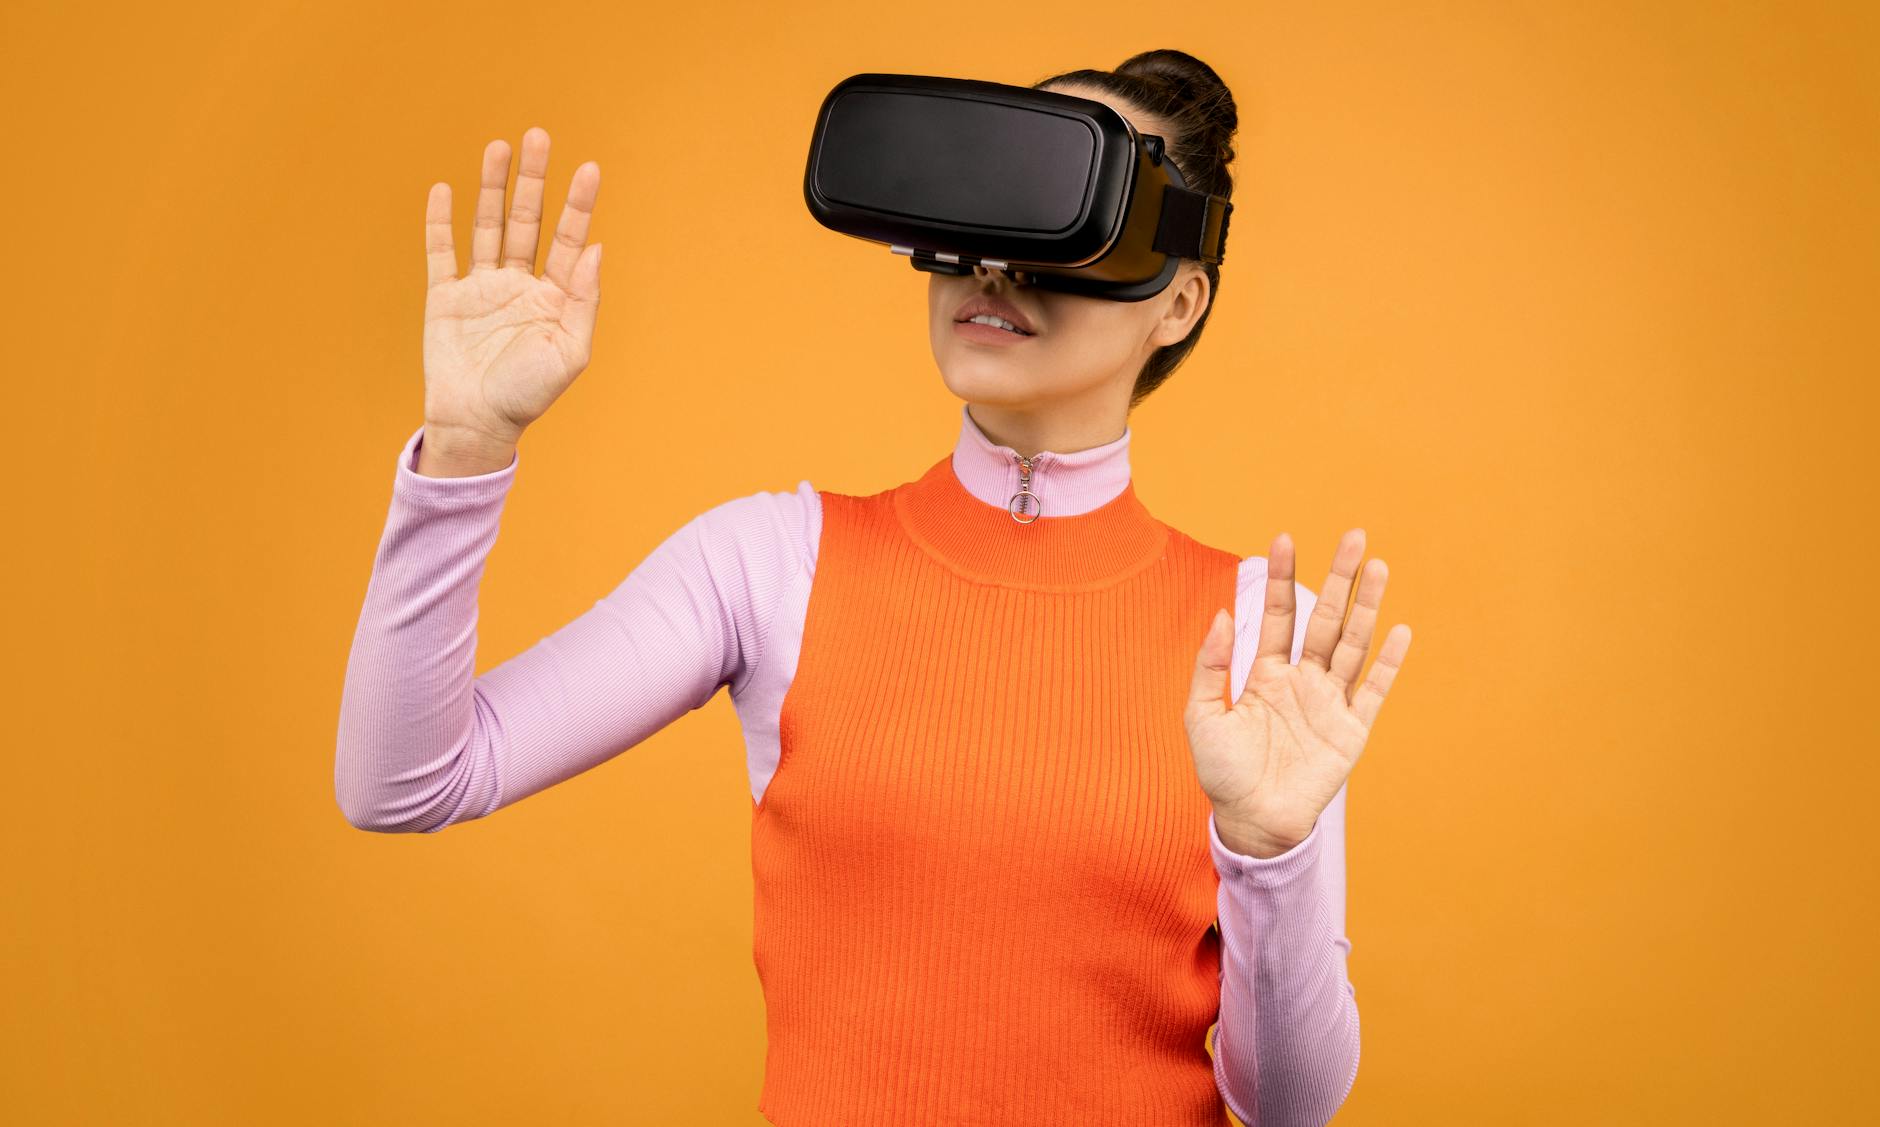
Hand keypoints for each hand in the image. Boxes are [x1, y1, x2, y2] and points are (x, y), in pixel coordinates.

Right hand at [421, 127, 603, 453]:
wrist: (477, 423)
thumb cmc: (528, 395)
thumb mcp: (570, 352)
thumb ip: (583, 299)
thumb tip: (595, 248)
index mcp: (555, 297)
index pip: (569, 239)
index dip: (578, 204)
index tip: (589, 168)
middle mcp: (520, 285)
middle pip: (528, 220)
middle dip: (533, 179)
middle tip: (538, 136)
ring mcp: (482, 288)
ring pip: (488, 226)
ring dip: (492, 187)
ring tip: (499, 148)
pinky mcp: (445, 297)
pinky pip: (442, 252)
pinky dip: (442, 222)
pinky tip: (446, 190)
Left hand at [1184, 529, 1411, 856]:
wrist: (1251, 823)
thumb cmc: (1222, 772)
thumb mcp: (1202, 716)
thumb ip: (1211, 667)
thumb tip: (1222, 614)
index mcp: (1266, 674)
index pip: (1279, 615)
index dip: (1282, 578)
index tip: (1283, 538)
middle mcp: (1302, 681)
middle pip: (1324, 619)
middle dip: (1338, 578)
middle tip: (1354, 536)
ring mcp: (1329, 704)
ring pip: (1352, 644)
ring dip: (1366, 607)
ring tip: (1378, 567)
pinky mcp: (1351, 731)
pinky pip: (1373, 691)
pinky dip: (1389, 663)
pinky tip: (1400, 631)